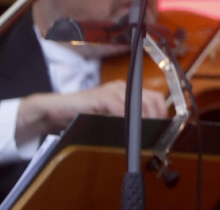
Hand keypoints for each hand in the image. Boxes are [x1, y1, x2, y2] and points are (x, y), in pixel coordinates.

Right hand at [18, 81, 167, 144]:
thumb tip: (143, 131)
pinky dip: (124, 117)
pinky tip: (127, 128)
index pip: (153, 97)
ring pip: (137, 103)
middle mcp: (121, 88)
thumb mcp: (108, 115)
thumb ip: (124, 118)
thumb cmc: (82, 114)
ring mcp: (110, 91)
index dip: (160, 112)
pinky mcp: (99, 97)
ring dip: (143, 119)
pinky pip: (118, 107)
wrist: (56, 109)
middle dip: (156, 116)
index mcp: (125, 91)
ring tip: (144, 132)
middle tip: (156, 132)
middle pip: (150, 98)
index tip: (163, 127)